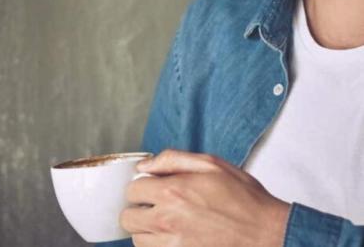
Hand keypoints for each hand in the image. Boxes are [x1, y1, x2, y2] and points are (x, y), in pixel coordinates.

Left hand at [123, 149, 289, 246]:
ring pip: (138, 240)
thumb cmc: (245, 199)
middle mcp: (167, 220)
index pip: (132, 189)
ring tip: (166, 225)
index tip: (153, 189)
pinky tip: (173, 239)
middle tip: (155, 207)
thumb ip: (172, 159)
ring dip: (147, 231)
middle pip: (127, 218)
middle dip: (139, 210)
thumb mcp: (212, 164)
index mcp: (172, 191)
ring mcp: (173, 245)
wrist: (271, 234)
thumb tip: (144, 164)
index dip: (142, 186)